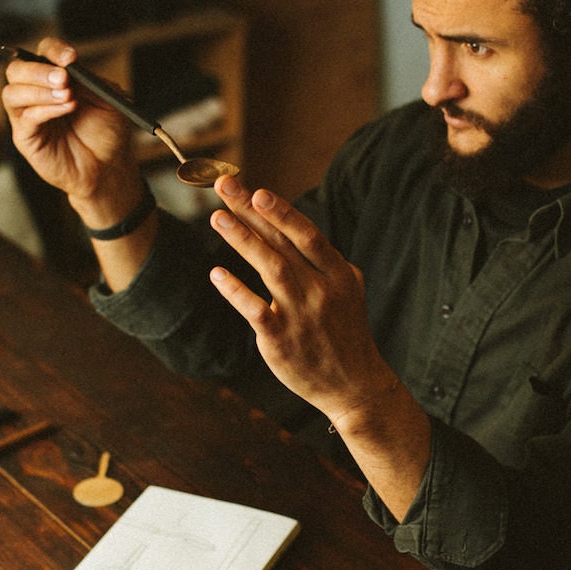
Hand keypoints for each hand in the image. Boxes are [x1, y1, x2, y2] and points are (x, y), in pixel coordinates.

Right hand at [2, 37, 134, 202]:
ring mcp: (28, 115)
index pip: (42, 53)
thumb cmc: (107, 133)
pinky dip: (45, 109)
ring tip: (67, 96)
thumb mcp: (105, 99)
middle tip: (64, 78)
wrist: (108, 166)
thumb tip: (69, 67)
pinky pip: (26, 118)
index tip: (71, 58)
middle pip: (17, 69)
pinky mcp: (26, 138)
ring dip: (39, 90)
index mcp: (56, 78)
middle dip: (39, 70)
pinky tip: (67, 108)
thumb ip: (87, 80)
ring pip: (12, 92)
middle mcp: (37, 93)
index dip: (53, 50)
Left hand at [208, 175, 395, 422]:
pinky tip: (216, 273)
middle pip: (282, 243)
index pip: (307, 235)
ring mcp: (301, 314)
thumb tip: (300, 232)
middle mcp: (321, 290)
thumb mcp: (348, 291)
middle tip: (225, 185)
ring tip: (216, 217)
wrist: (354, 385)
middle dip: (251, 211)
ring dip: (242, 239)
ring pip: (270, 268)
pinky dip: (235, 290)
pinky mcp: (281, 339)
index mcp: (338, 274)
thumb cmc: (346, 333)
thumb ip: (326, 261)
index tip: (258, 191)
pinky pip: (254, 309)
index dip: (282, 212)